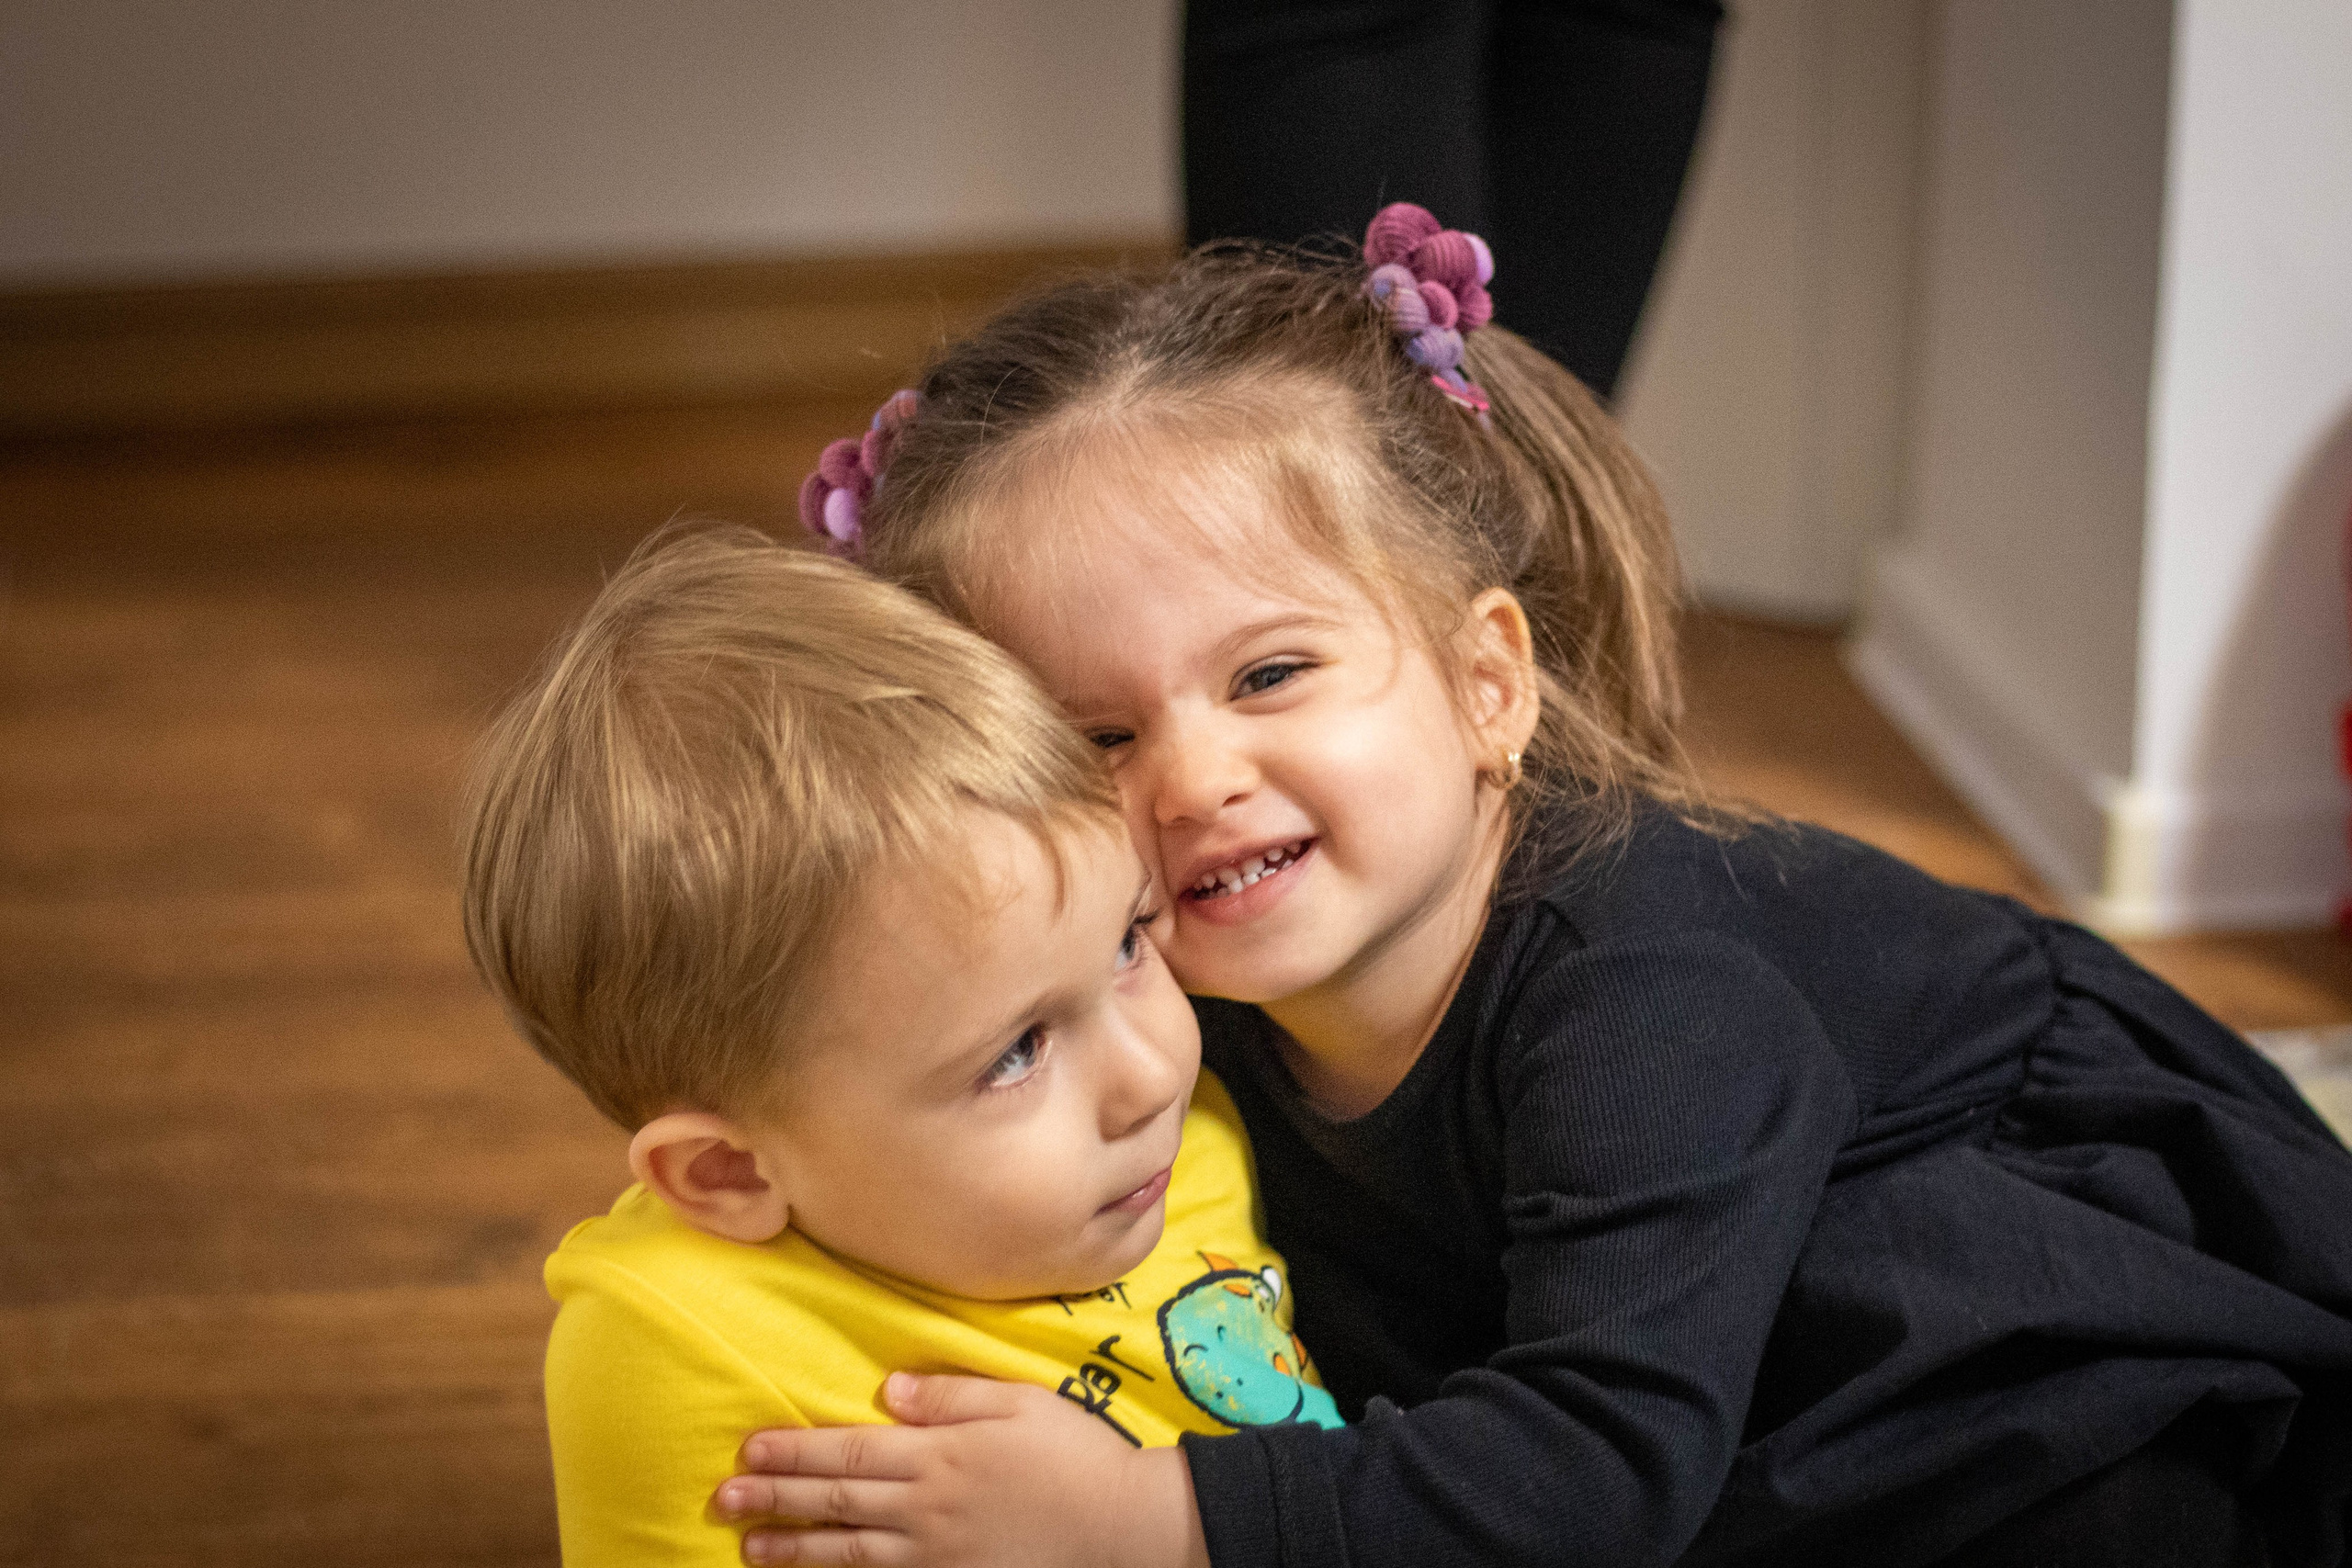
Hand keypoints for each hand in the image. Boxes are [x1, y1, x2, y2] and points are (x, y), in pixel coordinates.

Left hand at [714, 1372, 1208, 1567]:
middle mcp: (928, 1506)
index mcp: (940, 1454)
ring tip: (750, 1546)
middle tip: (723, 1500)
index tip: (749, 1449)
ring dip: (795, 1548)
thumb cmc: (1075, 1455)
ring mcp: (937, 1553)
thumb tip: (890, 1390)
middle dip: (776, 1500)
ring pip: (849, 1551)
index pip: (850, 1451)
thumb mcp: (1019, 1402)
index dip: (796, 1452)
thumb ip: (951, 1393)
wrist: (1120, 1527)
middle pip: (837, 1502)